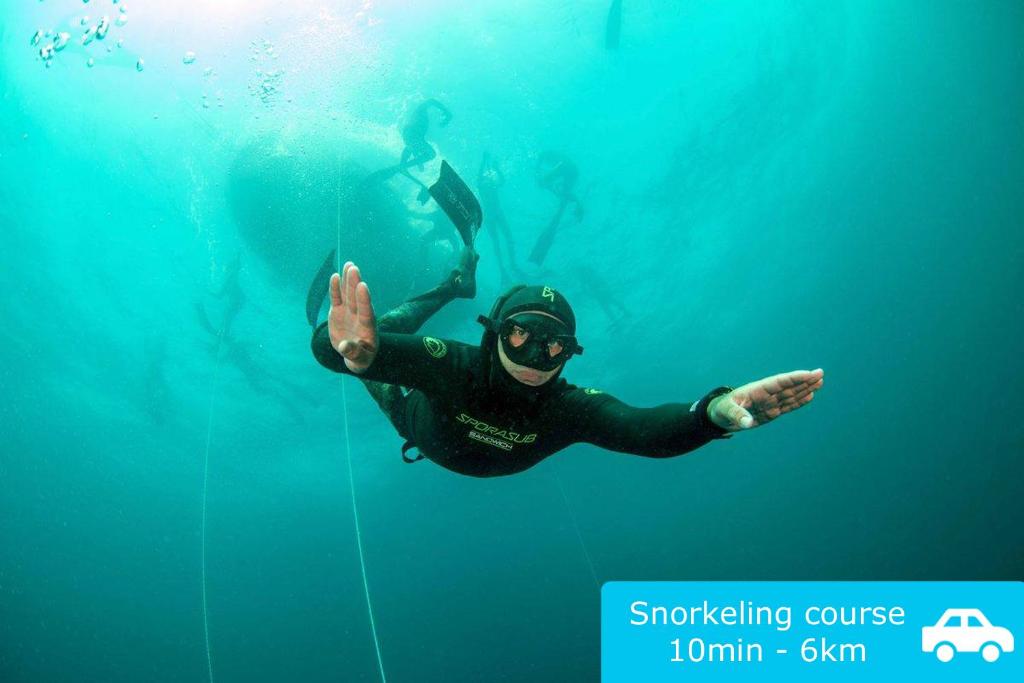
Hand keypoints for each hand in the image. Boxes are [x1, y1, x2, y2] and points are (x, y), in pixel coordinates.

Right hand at [328, 262, 377, 373]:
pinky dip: (336, 288)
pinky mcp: (339, 312)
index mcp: (368, 327)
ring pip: (348, 294)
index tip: (363, 286)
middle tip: (354, 268)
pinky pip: (337, 298)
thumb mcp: (360, 360)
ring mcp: (349, 312)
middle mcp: (359, 316)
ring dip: (348, 280)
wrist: (355, 354)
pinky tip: (335, 276)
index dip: (364, 299)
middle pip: (357, 298)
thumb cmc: (361, 358)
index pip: (366, 311)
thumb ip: (353, 352)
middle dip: (355, 283)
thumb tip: (344, 346)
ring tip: (349, 265)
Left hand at [708, 368, 823, 430]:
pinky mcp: (771, 412)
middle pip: (788, 386)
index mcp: (756, 390)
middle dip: (804, 380)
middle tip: (820, 373)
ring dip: (805, 388)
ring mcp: (770, 403)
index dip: (793, 378)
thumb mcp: (726, 412)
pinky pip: (788, 405)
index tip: (808, 373)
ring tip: (820, 382)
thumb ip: (737, 416)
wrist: (719, 416)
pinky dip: (799, 401)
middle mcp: (766, 395)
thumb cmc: (721, 410)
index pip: (778, 382)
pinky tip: (810, 395)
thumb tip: (747, 423)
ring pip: (791, 394)